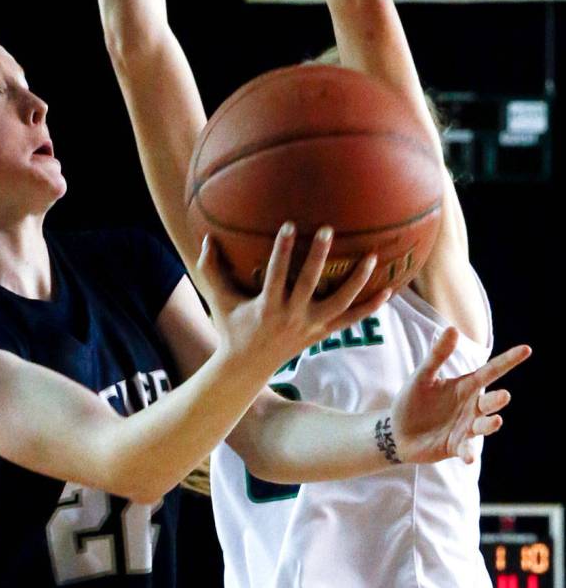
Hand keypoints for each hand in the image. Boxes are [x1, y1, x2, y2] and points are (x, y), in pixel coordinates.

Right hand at [196, 223, 390, 378]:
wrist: (247, 367)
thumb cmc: (231, 328)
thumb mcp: (218, 300)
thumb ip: (211, 269)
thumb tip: (206, 238)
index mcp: (267, 306)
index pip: (276, 274)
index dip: (283, 250)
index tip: (290, 225)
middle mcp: (291, 316)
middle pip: (309, 284)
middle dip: (320, 257)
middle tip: (329, 229)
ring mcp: (310, 326)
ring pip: (339, 303)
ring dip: (357, 281)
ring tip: (371, 257)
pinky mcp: (322, 332)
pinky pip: (351, 320)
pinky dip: (370, 307)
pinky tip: (387, 291)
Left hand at [392, 328, 530, 463]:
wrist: (397, 431)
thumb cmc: (413, 400)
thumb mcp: (423, 375)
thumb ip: (438, 355)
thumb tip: (453, 328)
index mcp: (465, 386)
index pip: (491, 371)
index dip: (508, 360)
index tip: (526, 349)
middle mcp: (471, 407)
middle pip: (490, 402)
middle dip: (498, 400)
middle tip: (504, 395)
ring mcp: (466, 428)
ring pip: (483, 426)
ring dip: (489, 425)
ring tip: (495, 421)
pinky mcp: (457, 447)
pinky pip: (466, 450)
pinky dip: (468, 453)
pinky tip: (468, 456)